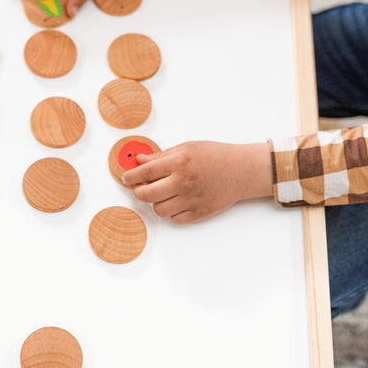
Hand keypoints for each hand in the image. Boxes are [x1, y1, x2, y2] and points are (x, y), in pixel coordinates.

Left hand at [122, 140, 273, 223]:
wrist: (242, 171)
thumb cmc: (215, 155)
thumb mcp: (187, 147)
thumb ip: (161, 156)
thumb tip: (139, 160)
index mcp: (179, 162)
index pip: (145, 172)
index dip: (131, 176)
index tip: (126, 177)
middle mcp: (183, 182)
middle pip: (147, 195)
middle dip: (138, 192)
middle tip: (140, 188)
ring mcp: (192, 200)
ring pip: (159, 210)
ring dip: (156, 203)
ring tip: (162, 194)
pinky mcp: (200, 213)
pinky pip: (175, 220)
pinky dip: (172, 213)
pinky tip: (177, 202)